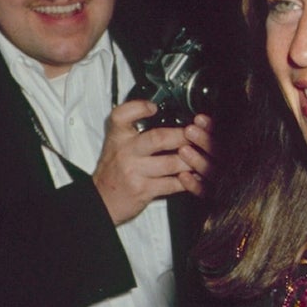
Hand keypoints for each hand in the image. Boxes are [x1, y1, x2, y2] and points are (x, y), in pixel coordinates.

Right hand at [93, 101, 212, 224]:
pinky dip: (189, 180)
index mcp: (118, 137)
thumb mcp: (117, 143)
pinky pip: (173, 184)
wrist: (101, 200)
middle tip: (198, 133)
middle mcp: (125, 152)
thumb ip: (134, 127)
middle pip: (158, 138)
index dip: (139, 108)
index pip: (121, 116)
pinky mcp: (143, 190)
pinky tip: (198, 175)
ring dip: (193, 160)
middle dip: (184, 135)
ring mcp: (134, 172)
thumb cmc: (114, 169)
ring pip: (171, 163)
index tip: (153, 107)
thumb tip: (160, 111)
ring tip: (204, 155)